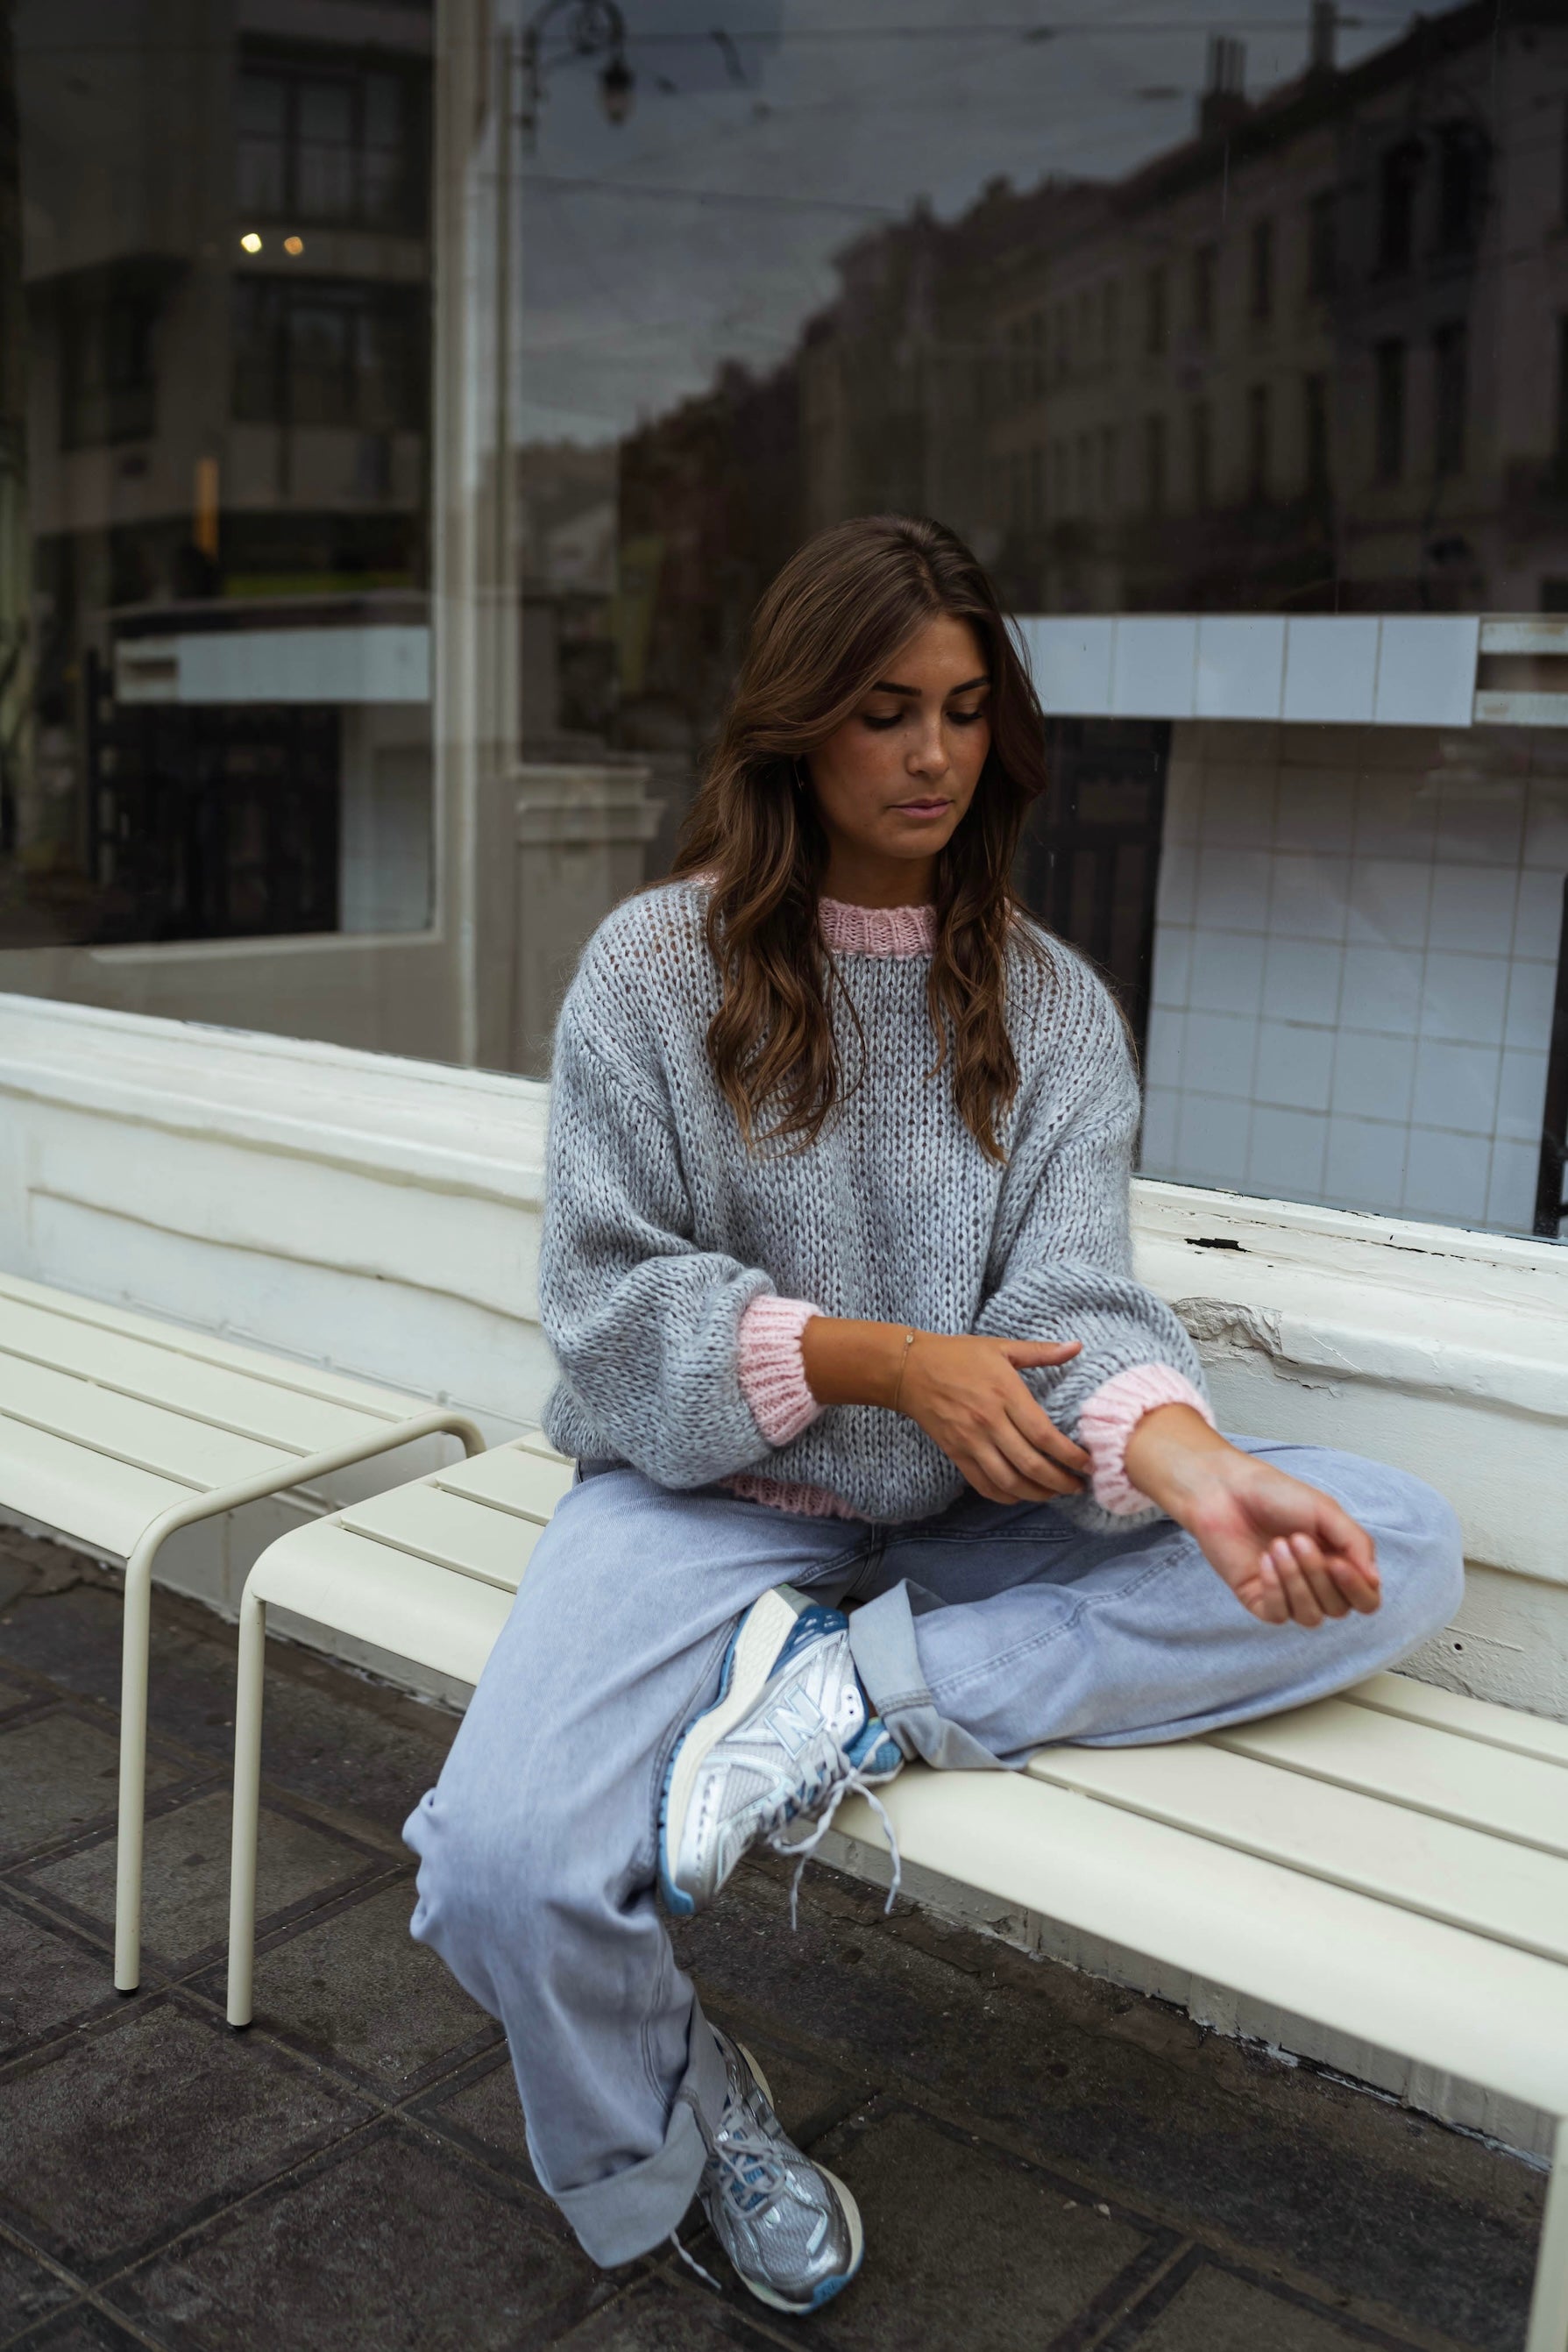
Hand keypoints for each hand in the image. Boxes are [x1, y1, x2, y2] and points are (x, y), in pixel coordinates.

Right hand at [898, 1333, 1088, 1503]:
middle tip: (1078, 1486)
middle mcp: (989, 1421)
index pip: (1044, 1434)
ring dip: (1036, 1493)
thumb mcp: (1001, 1347)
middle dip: (1059, 1481)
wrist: (909, 1369)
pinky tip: (1021, 1494)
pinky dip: (1005, 1495)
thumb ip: (1041, 1351)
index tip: (1087, 1463)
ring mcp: (970, 1440)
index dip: (1069, 1455)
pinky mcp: (956, 1453)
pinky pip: (983, 1484)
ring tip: (1055, 1493)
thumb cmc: (958, 1355)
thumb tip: (1077, 1347)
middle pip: (1030, 1464)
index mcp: (1005, 1393)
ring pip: (1008, 1480)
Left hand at [1124, 1405, 1380, 1627]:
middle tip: (1297, 1538)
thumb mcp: (1325, 1511)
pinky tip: (1264, 1561)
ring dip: (1296, 1581)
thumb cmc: (1275, 1494)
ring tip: (1277, 1546)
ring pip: (1311, 1616)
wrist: (1226, 1489)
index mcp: (1339, 1562)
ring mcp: (1287, 1594)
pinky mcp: (1258, 1599)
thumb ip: (1355, 1543)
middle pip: (1338, 1608)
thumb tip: (1374, 1580)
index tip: (1339, 1563)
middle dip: (1318, 1574)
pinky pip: (1279, 1615)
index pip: (1365, 1599)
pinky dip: (1274, 1588)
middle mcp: (1316, 1583)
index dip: (1357, 1589)